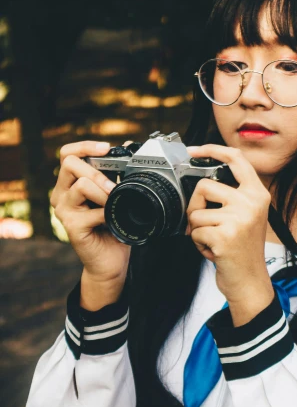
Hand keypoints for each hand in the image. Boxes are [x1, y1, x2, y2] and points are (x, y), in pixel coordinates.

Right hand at [51, 140, 131, 284]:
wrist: (110, 261)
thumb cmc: (113, 228)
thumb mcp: (116, 196)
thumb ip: (115, 173)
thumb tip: (126, 145)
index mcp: (70, 184)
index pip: (66, 154)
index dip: (84, 146)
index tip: (106, 148)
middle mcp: (61, 195)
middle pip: (68, 163)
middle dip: (97, 170)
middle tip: (113, 186)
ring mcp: (63, 210)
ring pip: (81, 184)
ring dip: (104, 192)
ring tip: (114, 204)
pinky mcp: (70, 225)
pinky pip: (91, 210)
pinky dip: (107, 212)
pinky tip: (112, 220)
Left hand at [185, 144, 273, 311]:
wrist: (249, 281)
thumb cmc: (242, 250)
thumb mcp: (246, 216)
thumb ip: (232, 195)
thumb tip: (201, 180)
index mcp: (258, 194)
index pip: (237, 159)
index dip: (213, 149)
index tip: (194, 150)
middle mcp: (251, 203)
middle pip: (205, 186)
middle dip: (196, 206)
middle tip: (207, 223)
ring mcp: (239, 218)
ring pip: (196, 212)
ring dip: (198, 229)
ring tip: (214, 240)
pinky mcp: (225, 235)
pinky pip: (195, 231)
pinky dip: (198, 244)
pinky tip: (213, 250)